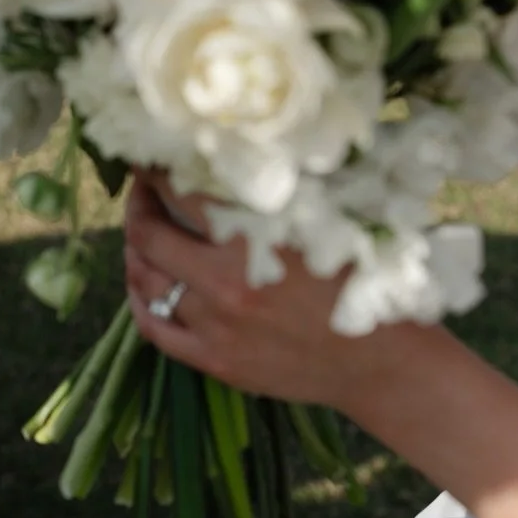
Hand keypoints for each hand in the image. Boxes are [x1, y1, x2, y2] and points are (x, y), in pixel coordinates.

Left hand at [123, 175, 409, 410]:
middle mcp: (226, 284)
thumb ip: (268, 193)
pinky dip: (139, 301)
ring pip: (146, 279)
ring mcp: (216, 327)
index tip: (151, 156)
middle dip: (137, 205)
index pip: (182, 191)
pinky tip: (142, 281)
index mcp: (254, 240)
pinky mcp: (216, 362)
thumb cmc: (360, 280)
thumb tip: (219, 154)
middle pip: (150, 234)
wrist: (383, 363)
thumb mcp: (321, 221)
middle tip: (141, 190)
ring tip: (139, 232)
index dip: (157, 169)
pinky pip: (155, 328)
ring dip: (134, 250)